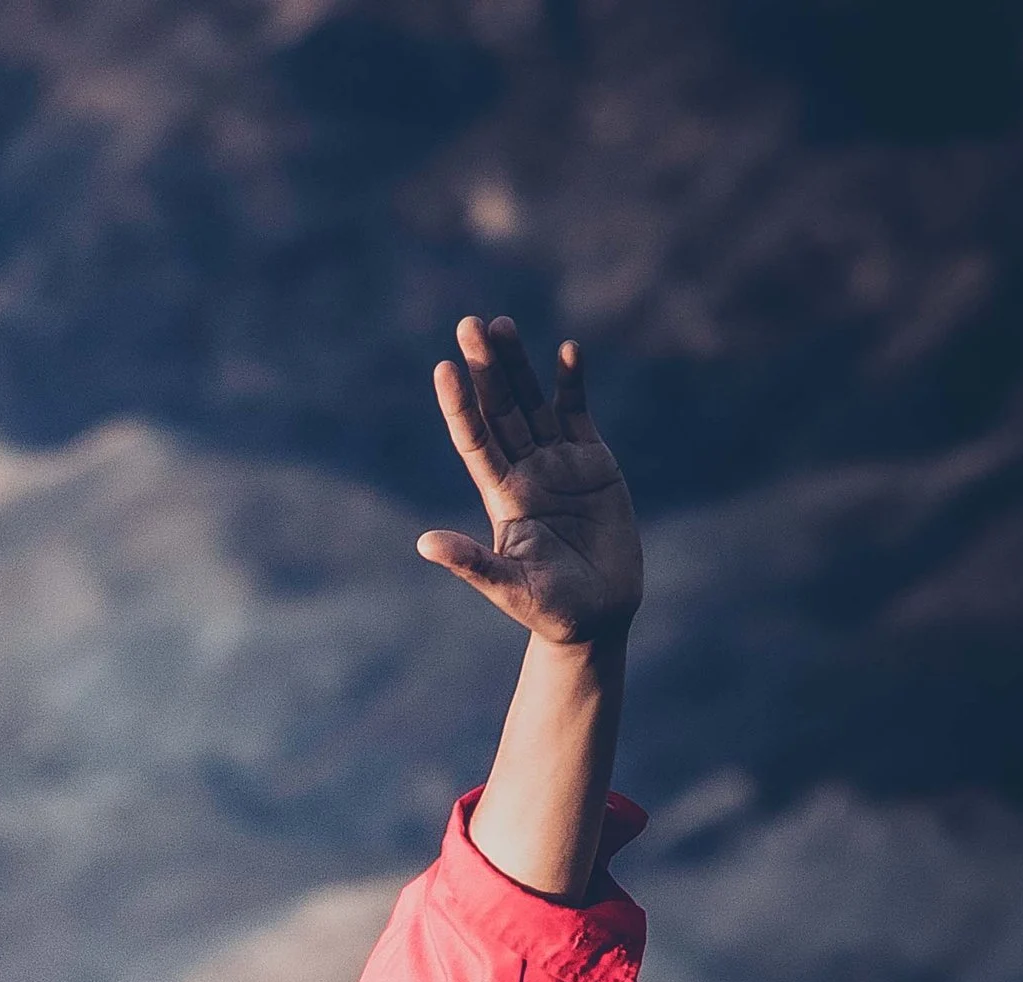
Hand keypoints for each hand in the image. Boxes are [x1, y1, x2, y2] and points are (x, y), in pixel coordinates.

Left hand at [419, 316, 641, 649]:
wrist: (598, 616)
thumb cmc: (550, 611)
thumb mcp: (508, 588)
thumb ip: (472, 563)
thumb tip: (424, 544)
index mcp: (502, 497)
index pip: (475, 440)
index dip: (460, 405)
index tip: (445, 368)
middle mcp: (525, 472)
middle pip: (500, 410)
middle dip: (485, 369)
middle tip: (468, 324)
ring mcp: (558, 464)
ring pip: (534, 403)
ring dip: (518, 366)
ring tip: (501, 324)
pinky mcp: (592, 462)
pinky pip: (578, 413)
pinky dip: (572, 383)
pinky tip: (567, 351)